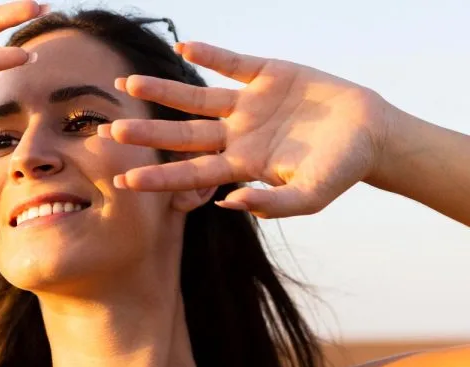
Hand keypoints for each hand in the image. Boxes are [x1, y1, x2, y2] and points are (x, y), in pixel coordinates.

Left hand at [99, 42, 395, 218]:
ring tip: (128, 84)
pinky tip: (183, 45)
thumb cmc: (340, 170)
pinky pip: (231, 62)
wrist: (370, 133)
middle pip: (182, 135)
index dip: (159, 178)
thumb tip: (228, 204)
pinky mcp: (266, 74)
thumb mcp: (311, 196)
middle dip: (148, 135)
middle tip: (111, 133)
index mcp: (242, 165)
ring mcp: (248, 103)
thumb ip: (272, 204)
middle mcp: (236, 134)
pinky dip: (210, 53)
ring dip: (163, 91)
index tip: (125, 181)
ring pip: (196, 97)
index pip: (192, 172)